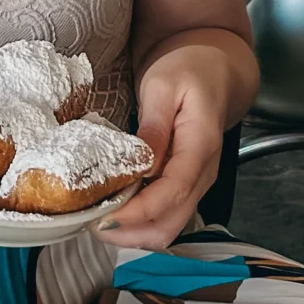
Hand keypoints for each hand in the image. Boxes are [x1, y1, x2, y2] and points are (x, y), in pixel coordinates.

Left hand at [96, 45, 229, 249]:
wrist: (213, 70)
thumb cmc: (188, 70)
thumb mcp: (163, 86)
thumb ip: (153, 127)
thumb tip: (140, 166)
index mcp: (201, 146)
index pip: (173, 192)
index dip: (138, 212)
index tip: (103, 216)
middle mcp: (203, 173)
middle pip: (171, 223)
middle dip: (131, 232)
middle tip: (90, 222)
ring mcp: (196, 182)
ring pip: (168, 226)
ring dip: (133, 232)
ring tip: (96, 219)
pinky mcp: (185, 185)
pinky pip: (165, 215)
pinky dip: (139, 222)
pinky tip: (113, 210)